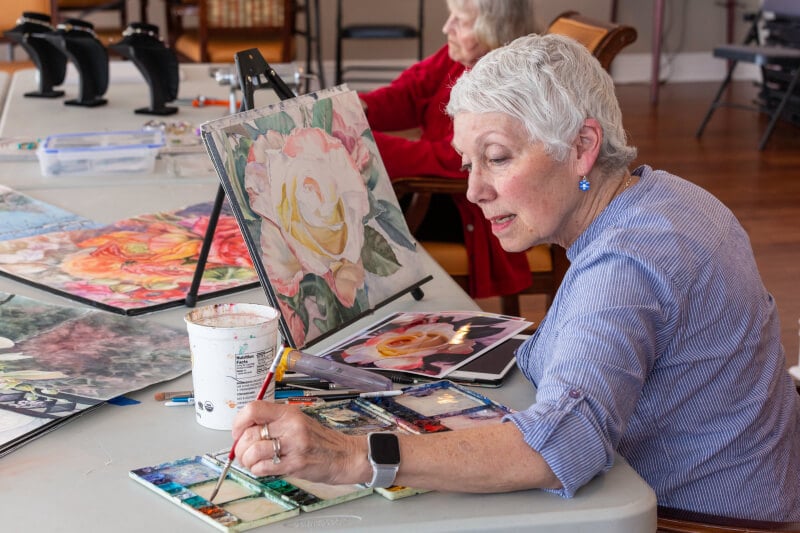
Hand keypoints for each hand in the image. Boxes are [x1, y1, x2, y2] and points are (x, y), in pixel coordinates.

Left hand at [231, 400, 368, 484]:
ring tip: (253, 463)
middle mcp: (290, 426)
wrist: (345, 455)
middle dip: (240, 447)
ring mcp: (293, 445)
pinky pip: (263, 468)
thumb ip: (274, 423)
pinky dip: (257, 470)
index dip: (238, 422)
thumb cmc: (320, 441)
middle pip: (249, 433)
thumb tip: (244, 431)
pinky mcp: (295, 464)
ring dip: (247, 461)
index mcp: (289, 413)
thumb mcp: (298, 422)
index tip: (237, 432)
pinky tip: (264, 469)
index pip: (253, 409)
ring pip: (252, 452)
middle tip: (243, 453)